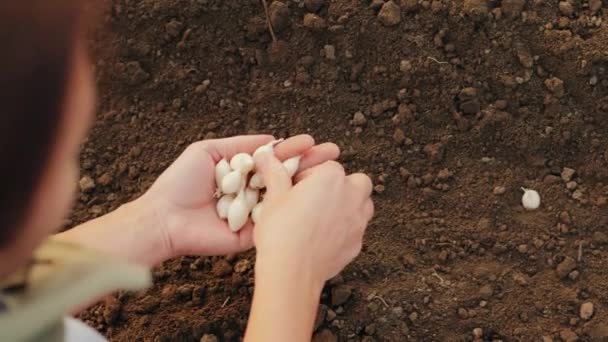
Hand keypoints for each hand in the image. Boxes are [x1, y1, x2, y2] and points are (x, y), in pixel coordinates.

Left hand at [140, 134, 339, 258]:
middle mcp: (252, 192)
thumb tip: (271, 139)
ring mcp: (255, 213)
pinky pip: (276, 219)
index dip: (294, 149)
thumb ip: (240, 145)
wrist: (165, 219)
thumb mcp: (207, 151)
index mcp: (242, 173)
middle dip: (310, 164)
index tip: (312, 141)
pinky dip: (293, 208)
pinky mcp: (255, 234)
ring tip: (330, 171)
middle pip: (285, 176)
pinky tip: (312, 196)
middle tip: (333, 153)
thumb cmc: (180, 183)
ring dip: (308, 184)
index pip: (274, 159)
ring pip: (286, 196)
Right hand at [253, 152, 373, 285]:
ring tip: (323, 216)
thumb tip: (266, 156)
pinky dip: (345, 229)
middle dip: (341, 186)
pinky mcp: (357, 243)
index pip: (327, 166)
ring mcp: (358, 221)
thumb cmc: (281, 232)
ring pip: (363, 204)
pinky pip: (356, 229)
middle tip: (316, 197)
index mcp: (331, 178)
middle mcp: (351, 196)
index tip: (296, 186)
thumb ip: (275, 173)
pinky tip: (324, 237)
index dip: (311, 174)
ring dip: (349, 205)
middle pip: (356, 181)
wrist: (292, 273)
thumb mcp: (274, 198)